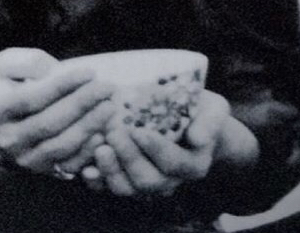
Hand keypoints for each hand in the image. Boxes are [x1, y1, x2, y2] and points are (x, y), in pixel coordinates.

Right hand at [0, 47, 114, 175]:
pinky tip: (104, 133)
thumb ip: (28, 62)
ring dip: (89, 126)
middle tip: (107, 87)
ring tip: (110, 106)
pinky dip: (88, 151)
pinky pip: (69, 165)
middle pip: (49, 123)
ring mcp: (26, 159)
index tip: (90, 72)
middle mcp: (9, 139)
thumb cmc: (10, 88)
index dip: (63, 85)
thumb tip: (55, 71)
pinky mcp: (44, 172)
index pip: (32, 98)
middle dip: (82, 104)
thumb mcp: (7, 66)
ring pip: (61, 146)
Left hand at [86, 90, 255, 197]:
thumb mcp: (215, 110)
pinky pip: (109, 187)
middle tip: (114, 134)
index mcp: (192, 165)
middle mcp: (169, 180)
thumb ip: (210, 123)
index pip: (174, 164)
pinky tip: (85, 167)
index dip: (156, 150)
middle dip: (129, 159)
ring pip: (127, 189)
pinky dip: (97, 180)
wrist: (190, 121)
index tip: (140, 131)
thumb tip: (197, 137)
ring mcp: (146, 181)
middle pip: (148, 181)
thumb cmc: (201, 111)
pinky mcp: (126, 177)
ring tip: (99, 148)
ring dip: (110, 171)